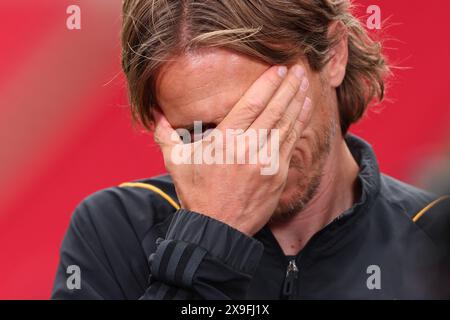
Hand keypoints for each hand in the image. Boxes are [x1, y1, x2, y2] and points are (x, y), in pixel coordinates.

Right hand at [153, 65, 312, 235]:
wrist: (217, 230)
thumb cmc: (197, 194)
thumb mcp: (175, 163)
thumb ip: (166, 135)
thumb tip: (158, 116)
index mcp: (225, 140)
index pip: (252, 103)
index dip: (268, 83)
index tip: (280, 68)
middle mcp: (249, 148)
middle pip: (274, 109)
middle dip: (289, 86)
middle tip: (299, 69)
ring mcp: (267, 162)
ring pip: (287, 124)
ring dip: (298, 101)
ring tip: (305, 84)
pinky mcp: (278, 175)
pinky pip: (291, 143)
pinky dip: (299, 124)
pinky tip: (304, 110)